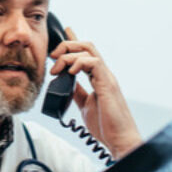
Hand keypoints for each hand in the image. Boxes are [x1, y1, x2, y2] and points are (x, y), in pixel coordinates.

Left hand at [50, 28, 141, 156]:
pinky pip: (94, 63)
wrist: (119, 140)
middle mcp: (104, 74)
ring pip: (89, 51)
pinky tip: (70, 71)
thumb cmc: (107, 126)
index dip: (75, 41)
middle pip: (87, 46)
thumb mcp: (86, 105)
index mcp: (99, 78)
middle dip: (67, 45)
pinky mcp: (107, 84)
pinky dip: (79, 63)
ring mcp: (107, 78)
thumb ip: (78, 92)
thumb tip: (66, 83)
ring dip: (68, 55)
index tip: (65, 31)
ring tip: (57, 67)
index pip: (87, 54)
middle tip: (53, 56)